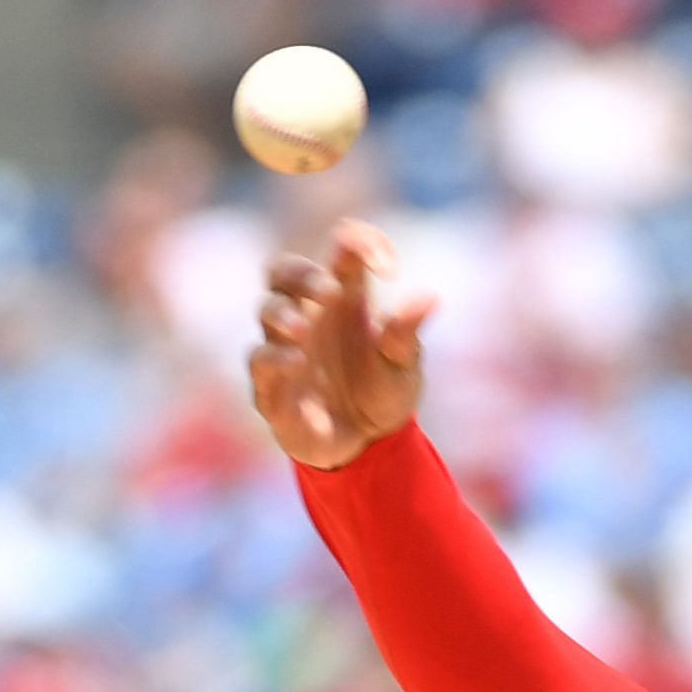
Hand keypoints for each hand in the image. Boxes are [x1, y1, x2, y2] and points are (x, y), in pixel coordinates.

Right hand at [248, 220, 438, 470]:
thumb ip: (407, 330)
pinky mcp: (273, 386)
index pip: (343, 248)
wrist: (368, 448)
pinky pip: (261, 362)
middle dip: (301, 275)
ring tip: (304, 331)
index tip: (390, 269)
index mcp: (345, 296)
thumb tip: (430, 296)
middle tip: (330, 291)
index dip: (362, 243)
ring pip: (267, 311)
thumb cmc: (383, 393)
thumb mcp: (403, 364)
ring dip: (283, 315)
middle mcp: (310, 315)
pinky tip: (297, 362)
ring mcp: (286, 347)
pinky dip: (275, 359)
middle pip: (283, 270)